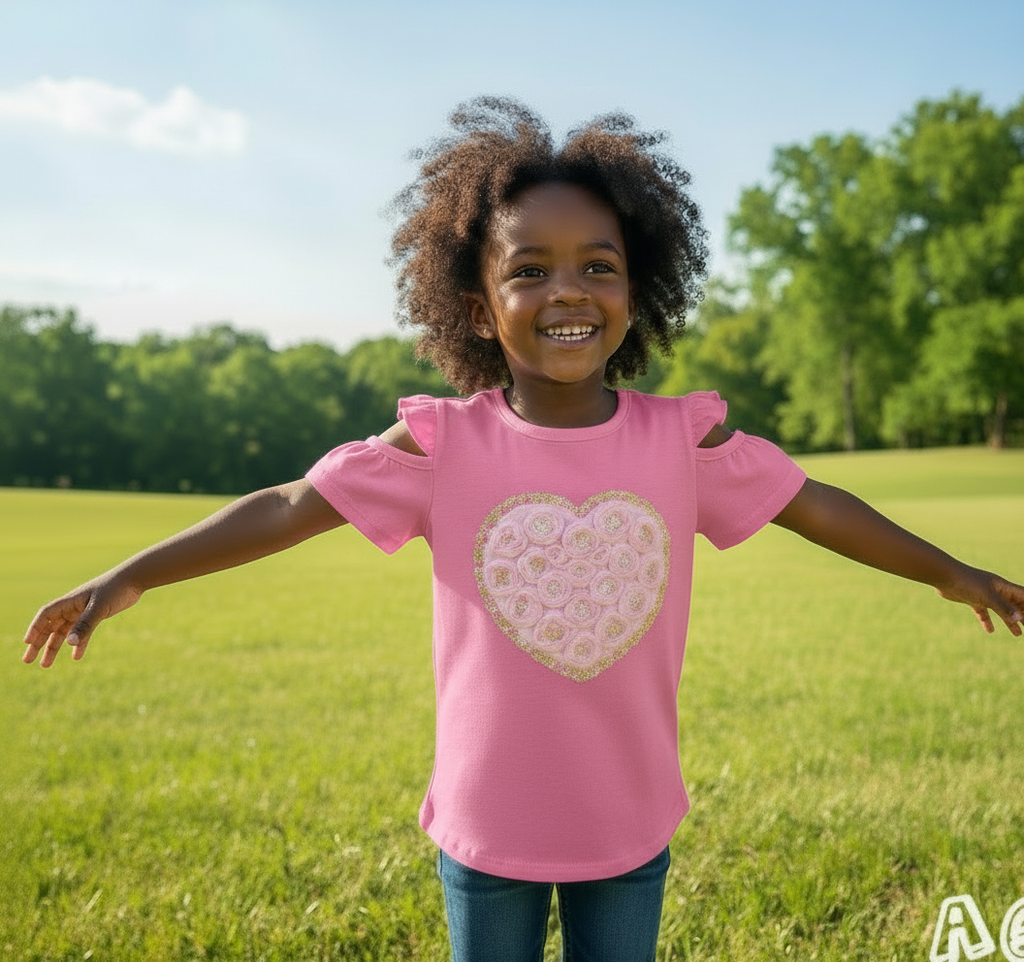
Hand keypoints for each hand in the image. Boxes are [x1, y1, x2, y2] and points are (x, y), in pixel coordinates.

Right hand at [23, 574, 141, 666]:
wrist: (133, 579)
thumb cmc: (115, 589)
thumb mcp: (98, 608)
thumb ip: (84, 625)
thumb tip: (69, 643)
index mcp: (70, 602)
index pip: (45, 616)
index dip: (35, 629)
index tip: (27, 643)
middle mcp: (73, 607)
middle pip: (50, 627)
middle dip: (38, 644)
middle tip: (28, 660)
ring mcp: (83, 611)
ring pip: (64, 632)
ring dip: (54, 647)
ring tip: (46, 665)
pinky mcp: (95, 615)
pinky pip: (82, 632)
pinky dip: (78, 644)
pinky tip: (76, 657)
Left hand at [936, 567, 1023, 636]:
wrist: (943, 576)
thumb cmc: (967, 582)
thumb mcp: (987, 596)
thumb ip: (1003, 607)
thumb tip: (1019, 618)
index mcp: (1003, 587)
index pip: (1023, 596)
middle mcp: (995, 590)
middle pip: (1014, 605)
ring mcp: (983, 595)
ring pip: (1001, 610)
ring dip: (1010, 621)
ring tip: (1018, 634)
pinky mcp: (972, 600)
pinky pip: (982, 612)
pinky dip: (987, 621)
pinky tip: (989, 630)